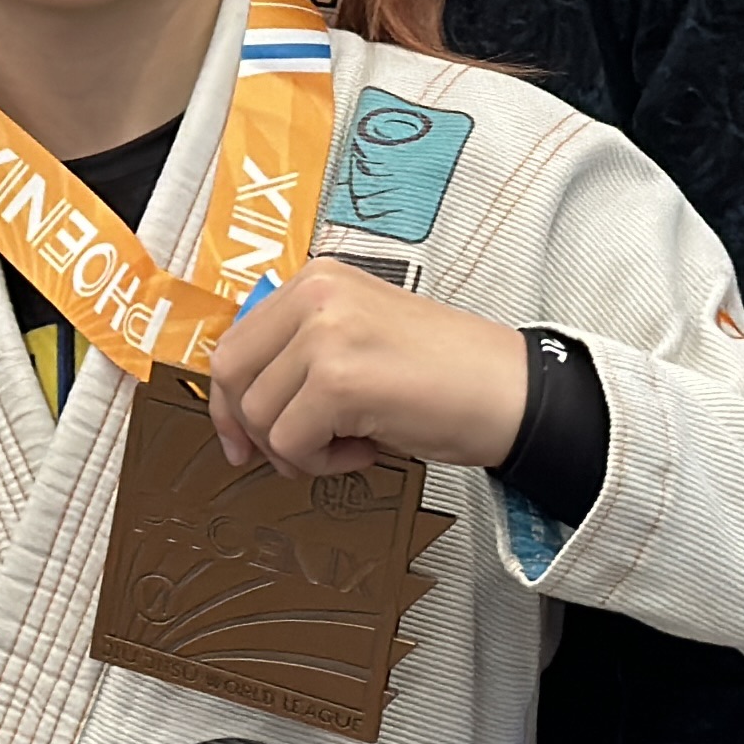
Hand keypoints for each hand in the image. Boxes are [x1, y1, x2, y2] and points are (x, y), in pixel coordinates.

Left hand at [203, 267, 526, 477]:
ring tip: (349, 443)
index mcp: (317, 279)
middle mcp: (315, 295)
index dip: (229, 399)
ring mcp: (324, 334)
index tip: (240, 435)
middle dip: (250, 429)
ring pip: (259, 416)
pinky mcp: (339, 380)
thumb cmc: (448, 374)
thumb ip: (303, 351)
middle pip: (231, 374)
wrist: (514, 393)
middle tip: (289, 454)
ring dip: (298, 449)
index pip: (234, 341)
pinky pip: (292, 444)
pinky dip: (322, 464)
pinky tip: (364, 450)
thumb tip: (244, 401)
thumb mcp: (360, 337)